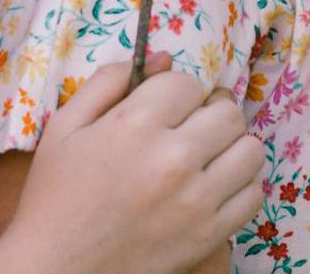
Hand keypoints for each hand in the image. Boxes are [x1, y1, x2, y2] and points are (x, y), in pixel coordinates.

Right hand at [0, 55, 262, 273]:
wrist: (56, 267)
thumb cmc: (55, 195)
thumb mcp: (64, 126)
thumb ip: (108, 80)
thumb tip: (162, 57)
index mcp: (134, 125)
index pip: (188, 83)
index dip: (176, 91)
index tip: (164, 107)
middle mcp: (173, 159)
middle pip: (227, 111)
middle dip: (209, 112)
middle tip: (191, 126)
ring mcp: (197, 200)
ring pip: (251, 149)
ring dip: (232, 145)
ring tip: (208, 154)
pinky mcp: (210, 235)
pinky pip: (253, 195)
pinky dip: (240, 185)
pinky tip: (213, 186)